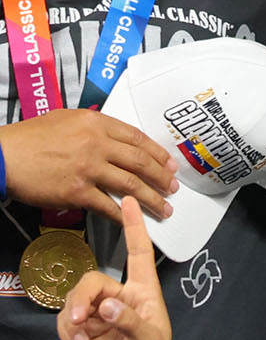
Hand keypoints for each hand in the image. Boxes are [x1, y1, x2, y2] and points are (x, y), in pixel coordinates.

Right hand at [1, 112, 176, 220]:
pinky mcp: (76, 192)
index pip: (138, 138)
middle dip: (162, 177)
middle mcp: (98, 144)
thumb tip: (114, 137)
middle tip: (173, 187)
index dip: (158, 153)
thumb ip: (94, 127)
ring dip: (152, 198)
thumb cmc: (30, 137)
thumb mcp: (67, 119)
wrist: (3, 156)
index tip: (169, 164)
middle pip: (140, 161)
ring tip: (165, 207)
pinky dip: (123, 214)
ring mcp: (88, 169)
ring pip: (130, 184)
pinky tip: (133, 220)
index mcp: (97, 123)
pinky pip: (107, 205)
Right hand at [55, 199, 176, 339]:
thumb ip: (128, 322)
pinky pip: (68, 321)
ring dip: (73, 319)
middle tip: (82, 320)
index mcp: (144, 291)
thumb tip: (107, 305)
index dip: (134, 228)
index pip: (139, 253)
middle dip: (83, 298)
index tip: (128, 201)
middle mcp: (121, 297)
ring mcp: (101, 313)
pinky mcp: (85, 330)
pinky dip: (68, 332)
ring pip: (76, 300)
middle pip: (93, 281)